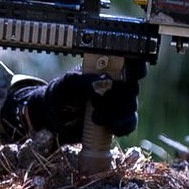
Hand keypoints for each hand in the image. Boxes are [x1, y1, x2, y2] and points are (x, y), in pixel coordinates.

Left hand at [1, 59, 146, 143]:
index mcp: (105, 66)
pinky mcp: (117, 120)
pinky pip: (130, 122)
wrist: (53, 118)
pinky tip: (113, 128)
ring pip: (131, 105)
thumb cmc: (60, 93)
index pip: (129, 60)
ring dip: (117, 113)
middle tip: (95, 101)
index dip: (136, 66)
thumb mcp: (67, 83)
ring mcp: (118, 102)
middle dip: (119, 96)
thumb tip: (106, 81)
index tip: (132, 74)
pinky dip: (124, 126)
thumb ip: (83, 80)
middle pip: (132, 85)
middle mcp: (116, 82)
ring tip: (95, 117)